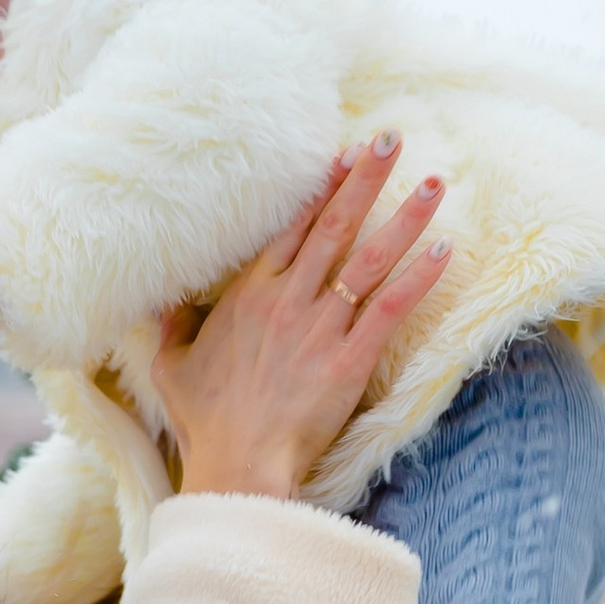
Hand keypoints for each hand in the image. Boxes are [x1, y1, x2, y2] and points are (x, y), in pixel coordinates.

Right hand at [152, 138, 448, 503]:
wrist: (238, 465)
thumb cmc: (207, 423)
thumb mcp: (173, 369)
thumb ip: (172, 328)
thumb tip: (160, 302)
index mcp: (249, 296)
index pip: (293, 228)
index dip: (323, 188)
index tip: (345, 154)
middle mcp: (288, 300)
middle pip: (334, 225)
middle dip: (366, 178)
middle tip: (392, 138)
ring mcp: (321, 328)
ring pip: (370, 258)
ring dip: (405, 217)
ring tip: (436, 182)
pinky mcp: (350, 360)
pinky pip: (391, 309)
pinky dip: (419, 278)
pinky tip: (444, 249)